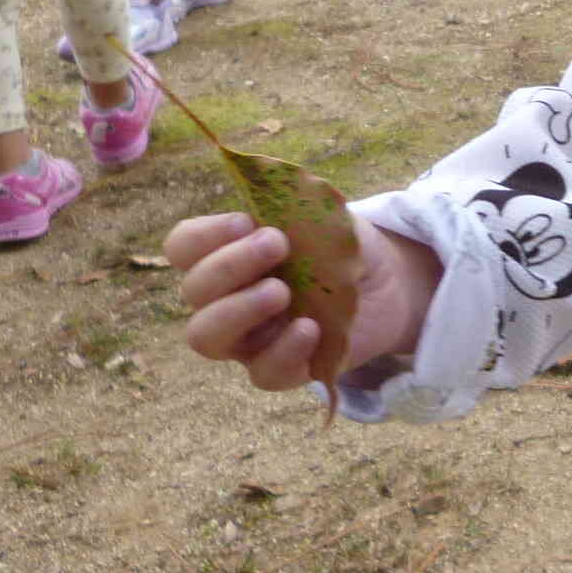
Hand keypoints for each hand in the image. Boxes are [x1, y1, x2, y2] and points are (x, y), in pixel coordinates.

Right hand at [168, 212, 440, 395]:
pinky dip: (283, 350)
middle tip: (275, 244)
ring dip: (238, 310)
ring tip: (281, 292)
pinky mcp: (281, 369)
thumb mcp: (322, 217)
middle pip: (192, 291)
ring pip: (207, 337)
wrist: (387, 285)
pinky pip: (263, 373)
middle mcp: (225, 298)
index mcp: (226, 255)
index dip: (205, 235)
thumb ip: (294, 208)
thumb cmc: (340, 247)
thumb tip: (268, 199)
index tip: (245, 221)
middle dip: (228, 265)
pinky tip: (310, 328)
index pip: (184, 247)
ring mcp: (248, 339)